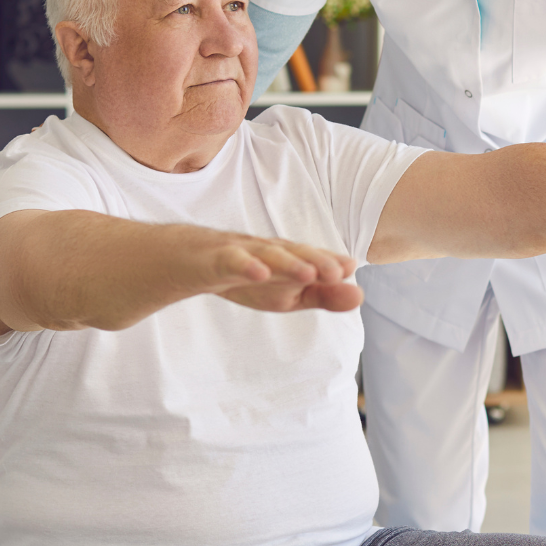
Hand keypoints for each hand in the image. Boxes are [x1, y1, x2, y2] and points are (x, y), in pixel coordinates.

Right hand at [186, 232, 363, 312]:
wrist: (185, 261)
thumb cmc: (245, 276)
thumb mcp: (286, 294)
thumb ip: (323, 295)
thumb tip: (360, 295)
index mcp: (286, 258)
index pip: (311, 258)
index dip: (329, 261)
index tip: (351, 267)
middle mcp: (266, 250)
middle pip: (293, 252)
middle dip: (315, 260)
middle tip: (338, 271)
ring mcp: (239, 252)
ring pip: (265, 254)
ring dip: (287, 262)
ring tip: (308, 274)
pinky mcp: (213, 260)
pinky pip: (229, 260)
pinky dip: (244, 265)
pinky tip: (259, 273)